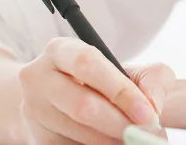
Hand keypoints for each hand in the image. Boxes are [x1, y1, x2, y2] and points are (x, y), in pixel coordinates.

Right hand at [17, 37, 174, 143]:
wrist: (63, 101)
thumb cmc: (105, 82)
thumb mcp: (130, 70)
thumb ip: (151, 79)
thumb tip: (152, 106)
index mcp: (61, 50)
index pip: (89, 65)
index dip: (121, 91)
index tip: (148, 114)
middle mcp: (39, 77)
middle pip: (82, 105)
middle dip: (120, 123)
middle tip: (145, 134)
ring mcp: (33, 109)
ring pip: (78, 132)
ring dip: (112, 140)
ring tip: (134, 139)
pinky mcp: (37, 137)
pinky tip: (112, 142)